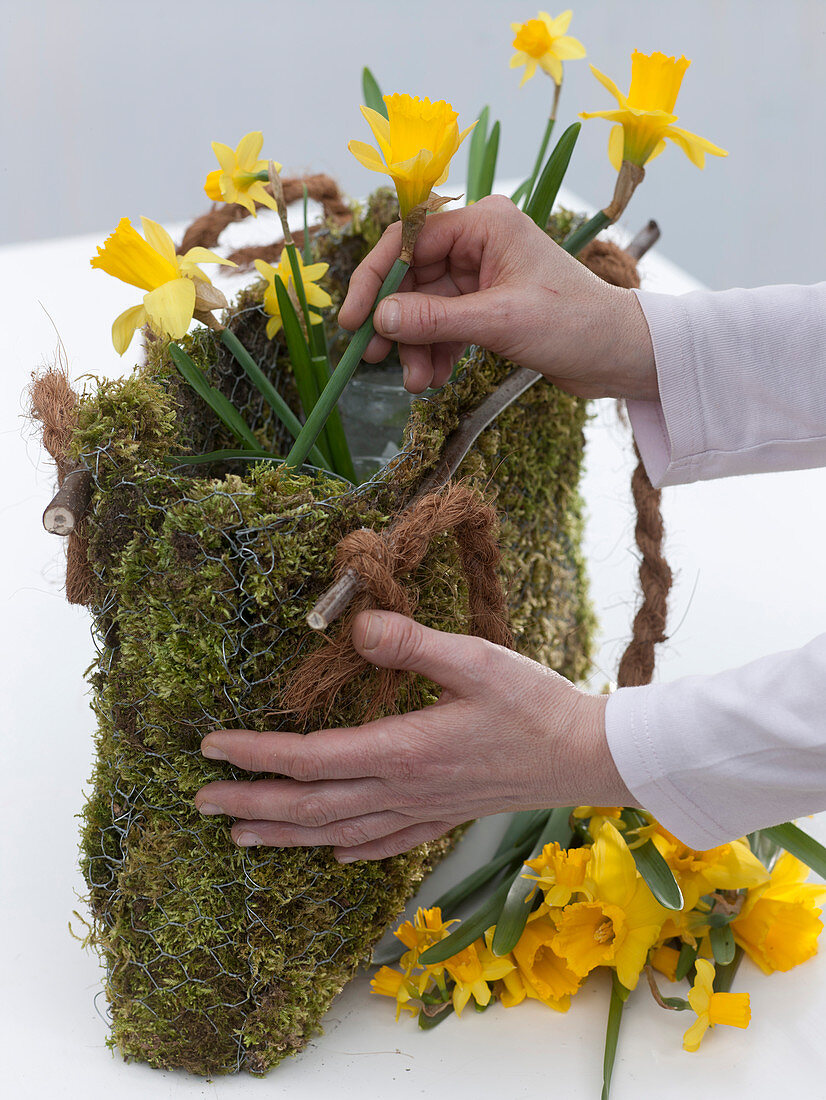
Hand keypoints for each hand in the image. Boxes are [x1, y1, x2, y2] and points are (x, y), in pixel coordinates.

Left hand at [195, 610, 634, 861]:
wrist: (587, 756)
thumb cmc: (535, 704)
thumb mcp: (478, 659)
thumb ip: (415, 643)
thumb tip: (360, 622)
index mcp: (404, 749)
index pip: (310, 758)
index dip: (255, 755)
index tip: (210, 747)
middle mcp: (404, 789)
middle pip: (311, 805)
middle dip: (252, 803)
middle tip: (202, 801)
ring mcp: (423, 810)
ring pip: (337, 832)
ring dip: (285, 835)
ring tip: (241, 837)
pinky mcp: (444, 817)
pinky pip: (384, 843)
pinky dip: (348, 850)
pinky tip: (330, 855)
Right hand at [338, 194, 656, 399]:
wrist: (620, 355)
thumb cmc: (574, 324)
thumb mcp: (499, 321)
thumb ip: (436, 320)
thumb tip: (380, 319)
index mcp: (486, 223)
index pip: (410, 239)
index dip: (376, 278)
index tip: (354, 319)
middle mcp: (480, 242)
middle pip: (413, 277)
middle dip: (397, 322)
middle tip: (374, 358)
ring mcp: (483, 274)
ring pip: (426, 307)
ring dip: (417, 346)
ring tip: (418, 384)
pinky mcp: (489, 306)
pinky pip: (445, 325)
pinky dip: (436, 352)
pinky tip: (437, 378)